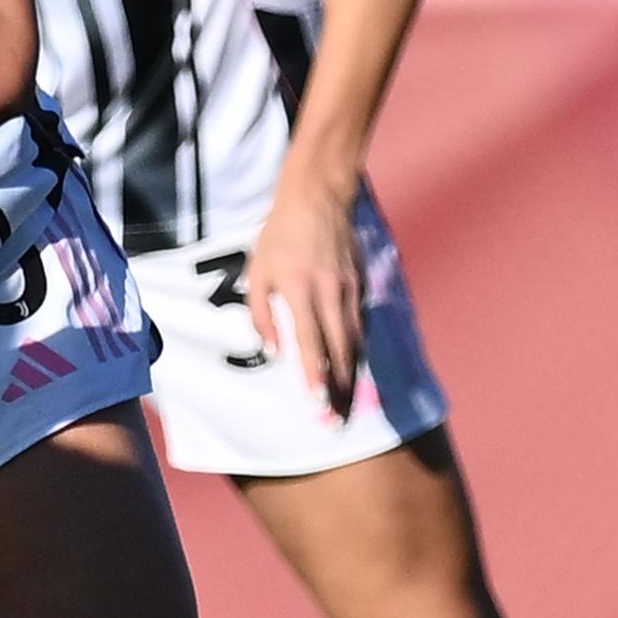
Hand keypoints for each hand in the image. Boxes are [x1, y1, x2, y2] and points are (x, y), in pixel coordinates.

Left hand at [245, 174, 364, 421]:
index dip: (314, 373)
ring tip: (347, 403)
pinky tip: (353, 369)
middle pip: (340, 349)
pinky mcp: (360, 284)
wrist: (318, 199)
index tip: (316, 400)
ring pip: (355, 340)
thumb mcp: (257, 271)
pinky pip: (359, 324)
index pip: (309, 340)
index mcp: (300, 290)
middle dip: (340, 387)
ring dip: (352, 374)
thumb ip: (260, 313)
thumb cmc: (278, 236)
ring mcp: (349, 289)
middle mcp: (329, 293)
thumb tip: (272, 351)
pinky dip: (357, 349)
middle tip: (337, 418)